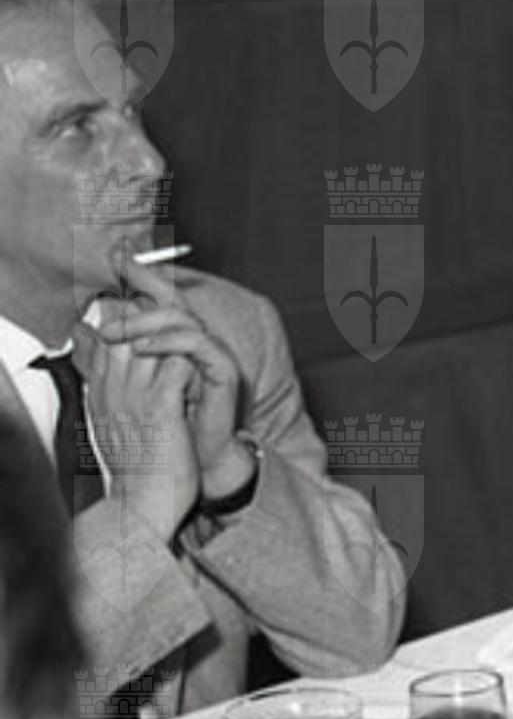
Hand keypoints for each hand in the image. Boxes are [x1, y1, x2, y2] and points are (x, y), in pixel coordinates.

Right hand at [70, 320, 198, 542]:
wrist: (142, 507)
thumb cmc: (137, 468)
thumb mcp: (113, 424)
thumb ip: (114, 391)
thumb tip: (120, 367)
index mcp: (100, 391)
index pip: (106, 333)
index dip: (132, 316)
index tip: (157, 318)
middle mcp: (111, 389)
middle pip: (125, 326)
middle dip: (156, 315)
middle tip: (182, 321)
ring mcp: (134, 397)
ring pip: (151, 338)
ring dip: (178, 334)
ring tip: (195, 342)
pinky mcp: (161, 409)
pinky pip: (176, 365)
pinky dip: (191, 359)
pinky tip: (201, 366)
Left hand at [92, 245, 244, 481]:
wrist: (188, 466)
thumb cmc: (164, 429)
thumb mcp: (125, 387)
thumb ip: (110, 357)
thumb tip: (85, 331)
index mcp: (175, 342)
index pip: (157, 299)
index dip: (140, 275)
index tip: (116, 253)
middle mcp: (195, 342)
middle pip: (173, 297)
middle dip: (146, 278)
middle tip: (118, 267)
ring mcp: (211, 354)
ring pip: (182, 318)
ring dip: (144, 320)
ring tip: (113, 332)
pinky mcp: (222, 370)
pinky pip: (197, 344)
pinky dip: (168, 341)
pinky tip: (142, 347)